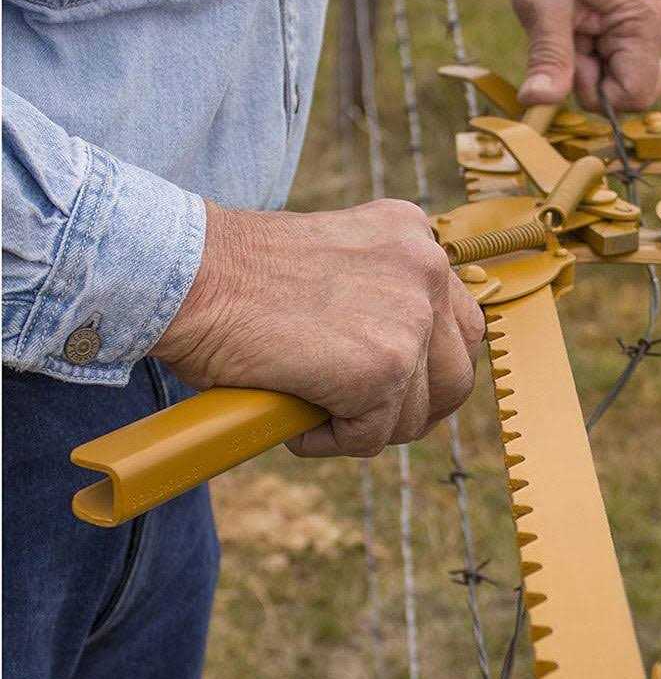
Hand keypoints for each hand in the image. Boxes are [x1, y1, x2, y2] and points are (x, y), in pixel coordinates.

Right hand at [152, 199, 485, 456]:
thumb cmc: (236, 277)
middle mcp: (425, 269)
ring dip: (364, 426)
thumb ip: (382, 299)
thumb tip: (411, 369)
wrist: (182, 275)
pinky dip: (331, 440)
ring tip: (309, 405)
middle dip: (411, 408)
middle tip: (356, 413)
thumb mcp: (337, 268)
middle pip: (457, 374)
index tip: (388, 385)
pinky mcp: (383, 369)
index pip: (460, 325)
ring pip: (416, 414)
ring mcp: (410, 319)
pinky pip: (371, 436)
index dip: (428, 368)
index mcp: (414, 237)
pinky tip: (293, 414)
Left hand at [476, 0, 660, 111]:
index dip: (598, 93)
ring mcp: (647, 33)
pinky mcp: (631, 36)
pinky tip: (579, 36)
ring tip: (574, 36)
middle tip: (573, 43)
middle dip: (597, 86)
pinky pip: (617, 76)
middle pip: (637, 97)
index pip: (636, 95)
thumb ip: (549, 58)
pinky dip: (591, 69)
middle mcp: (657, 29)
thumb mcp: (542, 8)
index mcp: (648, 20)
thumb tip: (537, 101)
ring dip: (593, 78)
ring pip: (627, 90)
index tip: (573, 58)